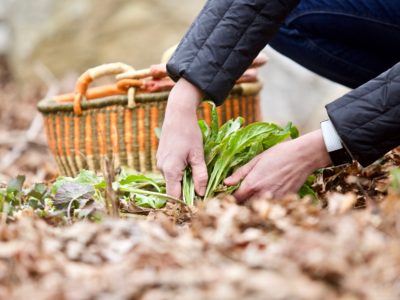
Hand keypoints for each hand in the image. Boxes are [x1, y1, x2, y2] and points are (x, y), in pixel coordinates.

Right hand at [157, 78, 207, 197]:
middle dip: (187, 193)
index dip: (185, 204)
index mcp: (170, 170)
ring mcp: (160, 163)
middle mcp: (161, 169)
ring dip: (184, 182)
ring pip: (172, 181)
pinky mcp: (161, 159)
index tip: (197, 208)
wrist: (177, 114)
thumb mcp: (198, 155)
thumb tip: (201, 194)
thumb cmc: (189, 133)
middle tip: (203, 193)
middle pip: (174, 189)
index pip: (175, 197)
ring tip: (198, 178)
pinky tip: (190, 167)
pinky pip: (170, 172)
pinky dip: (180, 174)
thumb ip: (200, 175)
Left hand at [224, 130, 331, 200]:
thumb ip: (240, 173)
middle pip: (246, 207)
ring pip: (259, 209)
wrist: (303, 156)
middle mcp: (261, 194)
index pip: (235, 200)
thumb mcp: (256, 160)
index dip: (230, 199)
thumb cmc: (278, 154)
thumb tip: (226, 183)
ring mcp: (274, 199)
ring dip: (254, 206)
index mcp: (252, 184)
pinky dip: (267, 205)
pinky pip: (272, 207)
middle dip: (241, 205)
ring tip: (254, 199)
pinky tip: (267, 197)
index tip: (229, 197)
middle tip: (241, 199)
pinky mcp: (284, 201)